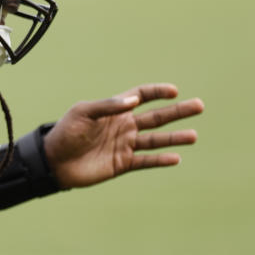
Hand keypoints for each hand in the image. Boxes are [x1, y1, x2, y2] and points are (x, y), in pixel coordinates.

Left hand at [43, 83, 203, 188]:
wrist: (54, 161)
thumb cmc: (65, 132)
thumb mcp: (83, 113)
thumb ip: (108, 106)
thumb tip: (134, 100)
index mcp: (115, 110)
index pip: (141, 96)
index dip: (157, 92)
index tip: (173, 91)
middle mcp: (124, 126)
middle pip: (156, 116)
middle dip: (177, 111)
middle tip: (199, 105)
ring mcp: (125, 145)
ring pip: (155, 140)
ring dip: (174, 137)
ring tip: (193, 136)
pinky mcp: (123, 164)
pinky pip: (146, 161)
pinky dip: (160, 160)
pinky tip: (176, 157)